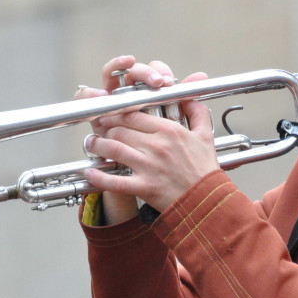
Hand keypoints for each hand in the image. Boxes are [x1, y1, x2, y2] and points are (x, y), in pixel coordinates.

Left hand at [74, 56, 214, 221]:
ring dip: (97, 144)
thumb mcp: (205, 136)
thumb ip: (198, 112)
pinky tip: (90, 173)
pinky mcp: (143, 187)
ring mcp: (148, 166)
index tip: (110, 111)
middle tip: (98, 126)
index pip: (134, 114)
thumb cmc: (204, 170)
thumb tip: (190, 97)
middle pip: (119, 129)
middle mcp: (156, 146)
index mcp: (169, 130)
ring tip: (91, 143)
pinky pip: (115, 181)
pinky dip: (99, 177)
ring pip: (113, 148)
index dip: (117, 111)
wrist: (207, 200)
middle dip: (104, 126)